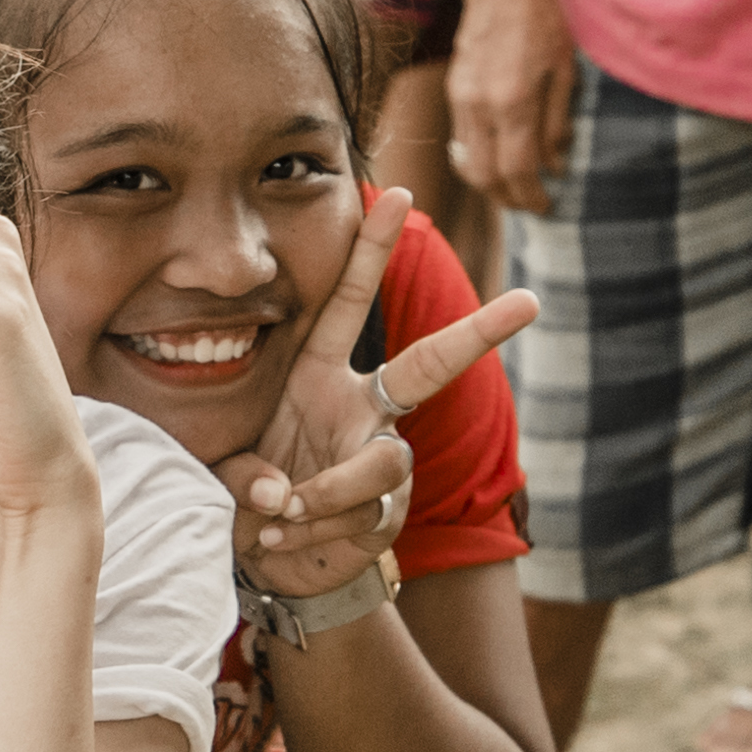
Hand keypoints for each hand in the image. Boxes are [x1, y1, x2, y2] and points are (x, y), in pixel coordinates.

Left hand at [222, 184, 536, 603]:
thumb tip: (282, 494)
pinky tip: (272, 538)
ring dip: (325, 490)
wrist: (261, 556)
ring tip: (274, 511)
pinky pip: (360, 515)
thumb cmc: (245, 485)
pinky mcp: (383, 514)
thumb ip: (245, 469)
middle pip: (429, 365)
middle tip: (527, 303)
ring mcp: (379, 459)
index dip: (372, 250)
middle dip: (478, 333)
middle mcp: (362, 407)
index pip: (349, 303)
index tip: (399, 194)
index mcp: (320, 372)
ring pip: (384, 462)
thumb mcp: (224, 460)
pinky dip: (308, 530)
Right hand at [446, 0, 579, 216]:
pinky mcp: (453, 90)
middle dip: (507, 199)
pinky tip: (497, 156)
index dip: (531, 196)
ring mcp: (461, 99)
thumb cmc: (543, 22)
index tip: (546, 206)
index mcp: (514, 103)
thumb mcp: (564, 73)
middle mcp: (480, 107)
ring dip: (488, 183)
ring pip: (466, 162)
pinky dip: (477, 158)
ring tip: (513, 187)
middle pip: (484, 176)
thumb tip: (555, 167)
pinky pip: (460, 139)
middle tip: (529, 204)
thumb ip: (557, 124)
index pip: (517, 170)